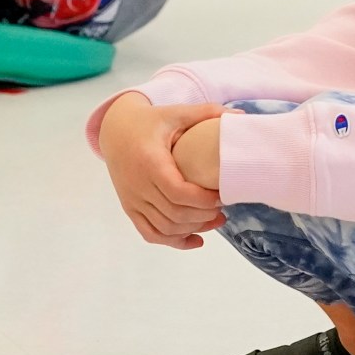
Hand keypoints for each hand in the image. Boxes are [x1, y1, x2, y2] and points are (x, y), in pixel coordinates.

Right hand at [100, 96, 227, 249]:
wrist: (115, 131)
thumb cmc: (149, 122)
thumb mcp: (175, 112)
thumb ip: (206, 112)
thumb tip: (240, 114)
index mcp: (149, 162)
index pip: (178, 193)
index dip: (203, 200)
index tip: (222, 196)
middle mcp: (137, 185)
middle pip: (173, 213)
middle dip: (203, 216)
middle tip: (224, 210)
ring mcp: (132, 199)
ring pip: (164, 227)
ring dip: (193, 228)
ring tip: (216, 220)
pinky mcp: (130, 208)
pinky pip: (150, 233)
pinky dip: (173, 241)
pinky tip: (197, 240)